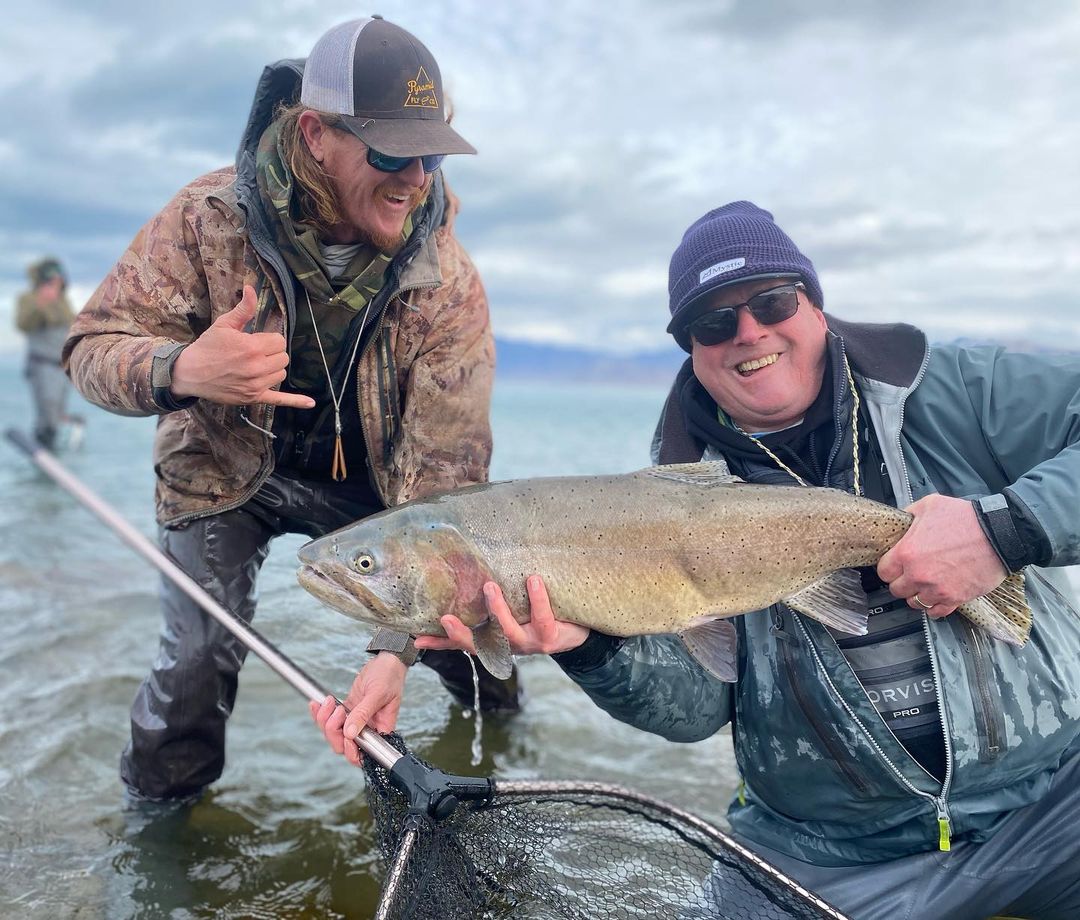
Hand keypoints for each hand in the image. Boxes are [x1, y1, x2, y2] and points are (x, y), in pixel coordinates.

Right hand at [170, 284, 315, 407]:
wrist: (189, 373)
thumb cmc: (207, 347)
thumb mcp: (224, 324)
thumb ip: (243, 309)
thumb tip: (251, 288)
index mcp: (252, 347)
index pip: (279, 341)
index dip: (270, 340)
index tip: (257, 340)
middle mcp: (256, 367)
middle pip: (283, 358)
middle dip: (272, 353)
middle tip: (255, 353)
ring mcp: (256, 384)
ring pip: (281, 374)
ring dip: (273, 369)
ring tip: (255, 366)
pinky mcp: (253, 398)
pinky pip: (279, 400)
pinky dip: (296, 401)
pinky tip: (310, 403)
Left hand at [308, 652, 406, 765]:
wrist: (386, 660)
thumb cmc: (389, 676)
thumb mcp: (377, 694)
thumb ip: (363, 714)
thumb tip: (350, 733)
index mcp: (381, 730)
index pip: (365, 754)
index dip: (352, 751)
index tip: (346, 736)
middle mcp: (368, 729)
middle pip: (344, 745)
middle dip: (333, 731)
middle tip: (336, 711)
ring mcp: (356, 720)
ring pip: (334, 733)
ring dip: (325, 720)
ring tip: (329, 701)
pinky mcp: (348, 710)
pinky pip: (330, 718)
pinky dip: (321, 712)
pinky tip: (318, 702)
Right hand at [414, 575, 589, 655]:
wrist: (580, 629)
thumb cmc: (542, 614)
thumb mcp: (516, 609)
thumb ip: (495, 599)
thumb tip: (475, 571)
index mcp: (496, 640)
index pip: (464, 644)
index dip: (440, 643)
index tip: (417, 638)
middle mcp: (508, 646)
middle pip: (479, 646)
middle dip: (461, 634)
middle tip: (444, 618)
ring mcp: (528, 644)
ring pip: (508, 631)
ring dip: (497, 610)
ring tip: (489, 586)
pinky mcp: (549, 638)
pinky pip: (542, 618)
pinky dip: (537, 598)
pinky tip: (533, 580)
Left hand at [877, 494, 1006, 617]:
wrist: (1000, 534)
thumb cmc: (966, 518)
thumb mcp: (930, 505)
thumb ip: (909, 515)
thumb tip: (900, 522)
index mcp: (907, 552)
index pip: (883, 572)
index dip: (889, 568)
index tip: (896, 565)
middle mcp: (918, 574)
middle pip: (896, 590)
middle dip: (902, 581)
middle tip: (911, 574)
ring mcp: (936, 589)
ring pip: (914, 602)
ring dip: (917, 594)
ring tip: (925, 584)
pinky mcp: (955, 598)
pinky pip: (935, 612)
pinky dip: (934, 606)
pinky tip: (937, 596)